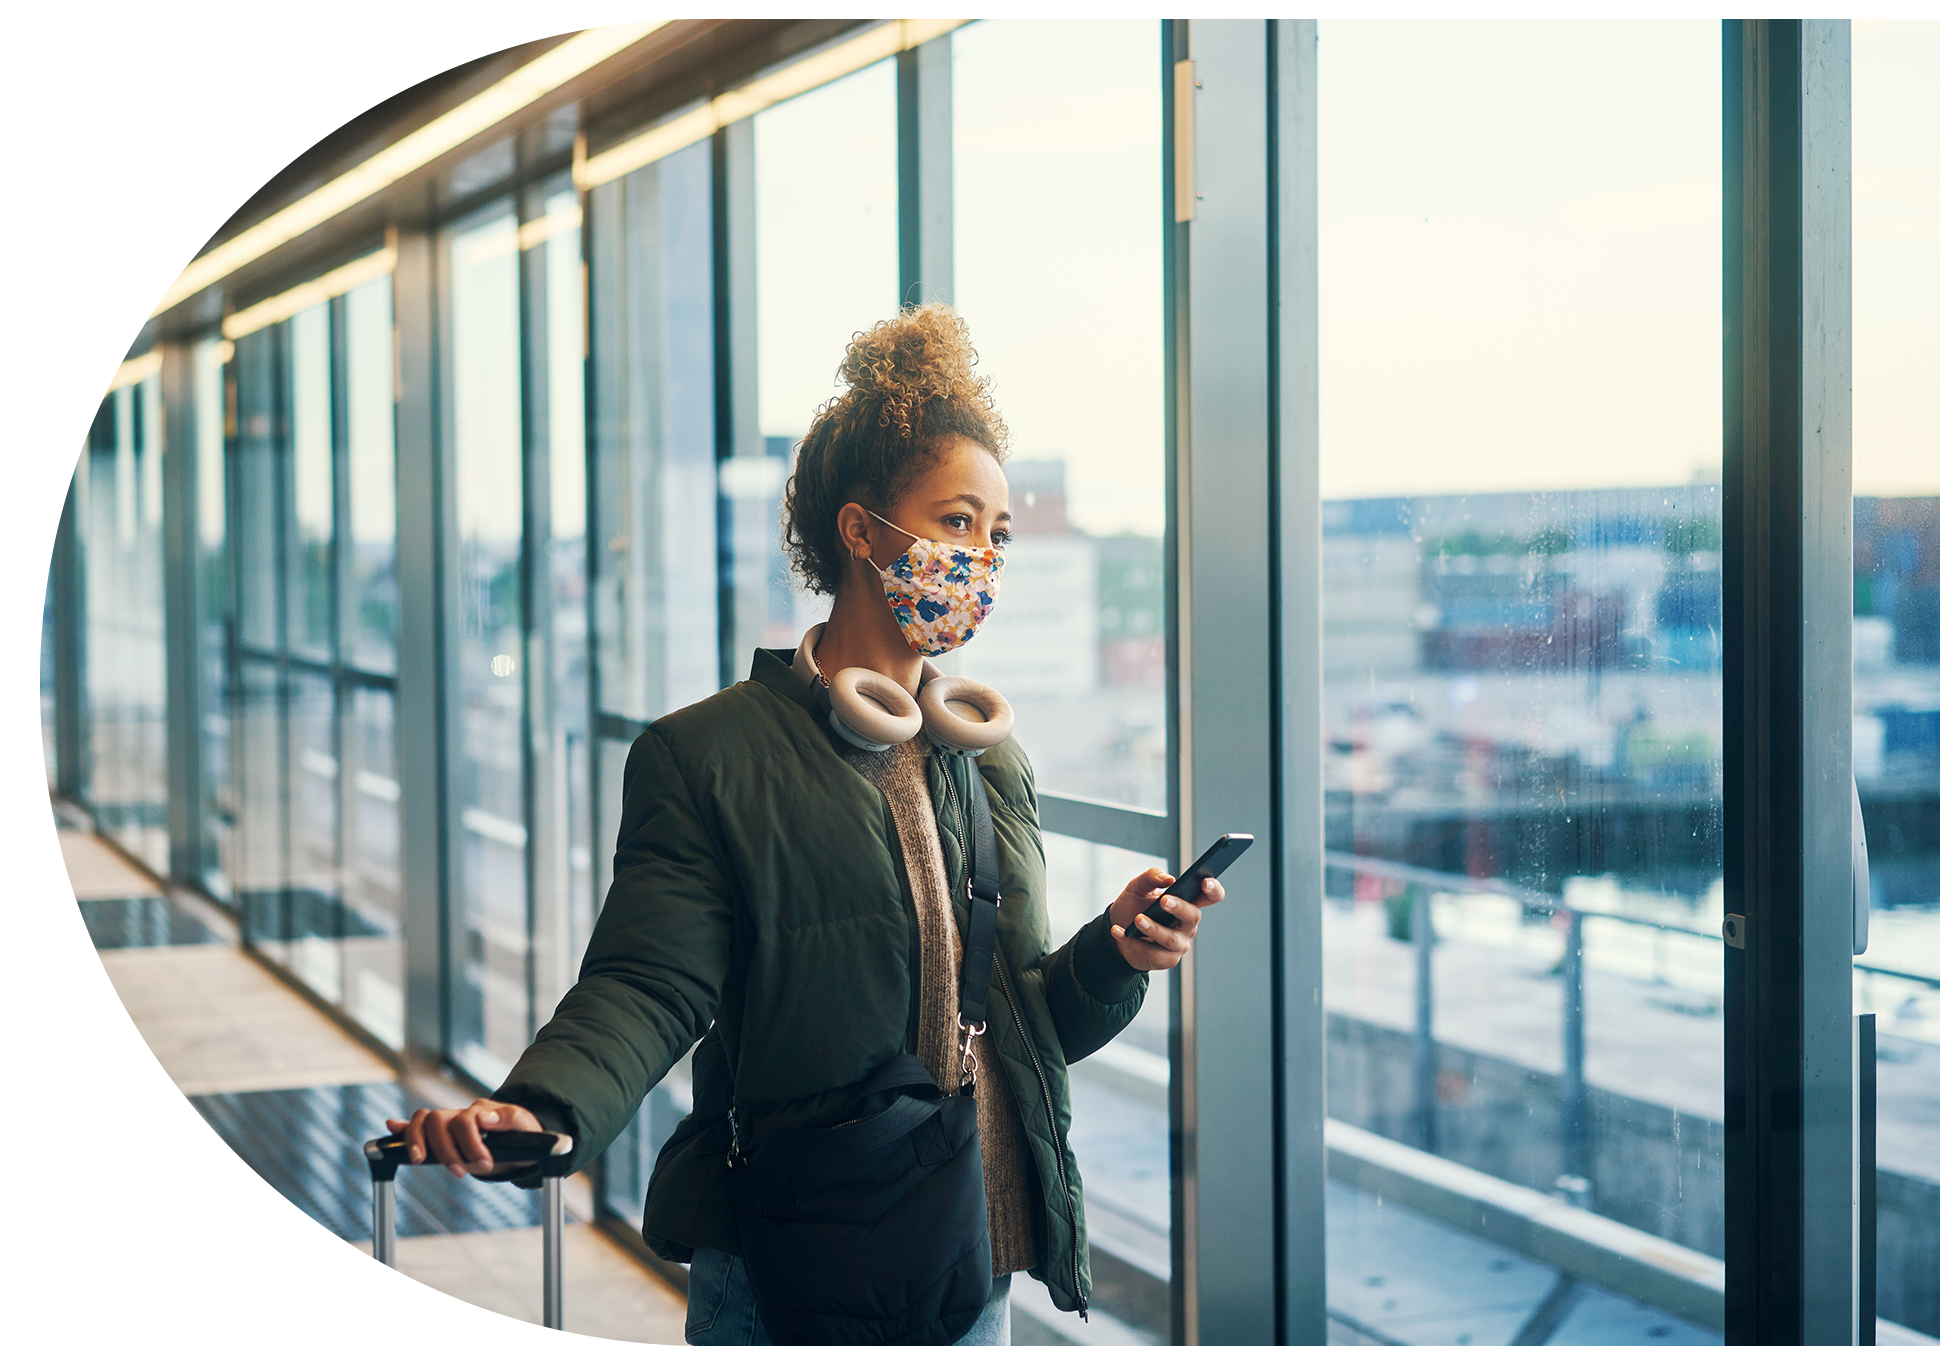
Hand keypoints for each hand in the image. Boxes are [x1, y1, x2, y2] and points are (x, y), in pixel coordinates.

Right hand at [385, 1099, 543, 1178]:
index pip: (466, 1119)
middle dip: (447, 1149)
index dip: (472, 1142)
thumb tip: (485, 1119)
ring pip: (424, 1121)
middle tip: (463, 1171)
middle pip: (439, 1119)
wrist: (520, 1144)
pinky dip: (403, 1127)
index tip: (484, 1162)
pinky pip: (417, 1125)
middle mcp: (461, 1115)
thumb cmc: (521, 1134)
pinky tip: (392, 1127)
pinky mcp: (441, 1137)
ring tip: (421, 1161)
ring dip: (420, 1142)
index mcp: (481, 1111)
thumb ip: (510, 1119)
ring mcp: (449, 1124)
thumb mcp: (526, 1126)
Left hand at [1107, 868, 1223, 971]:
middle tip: (1163, 900)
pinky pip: (1152, 953)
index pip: (1210, 896)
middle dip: (1179, 908)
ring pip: (1171, 938)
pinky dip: (1133, 942)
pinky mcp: (1166, 959)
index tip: (1205, 882)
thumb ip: (1152, 877)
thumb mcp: (1138, 887)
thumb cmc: (1133, 906)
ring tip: (1137, 919)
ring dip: (1153, 928)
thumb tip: (1168, 879)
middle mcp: (1187, 924)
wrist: (1114, 929)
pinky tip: (1118, 931)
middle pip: (1193, 916)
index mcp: (1187, 902)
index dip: (1213, 889)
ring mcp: (1179, 943)